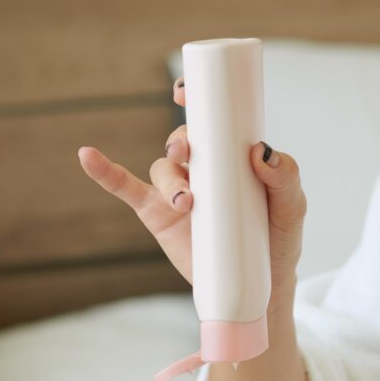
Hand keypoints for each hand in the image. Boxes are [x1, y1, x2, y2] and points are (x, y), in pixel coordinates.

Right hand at [76, 75, 305, 293]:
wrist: (261, 287)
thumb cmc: (278, 241)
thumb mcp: (292, 209)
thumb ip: (285, 178)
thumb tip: (261, 151)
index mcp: (232, 157)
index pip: (211, 120)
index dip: (195, 100)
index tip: (184, 93)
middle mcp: (203, 169)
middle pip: (183, 142)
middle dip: (181, 143)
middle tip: (188, 156)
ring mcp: (178, 192)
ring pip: (162, 169)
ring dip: (169, 180)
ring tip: (186, 202)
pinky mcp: (159, 216)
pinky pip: (126, 189)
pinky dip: (105, 172)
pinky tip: (87, 156)